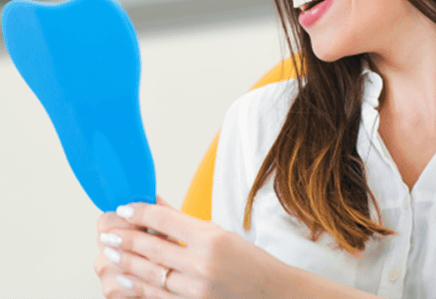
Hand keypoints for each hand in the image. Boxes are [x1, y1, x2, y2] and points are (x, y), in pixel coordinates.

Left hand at [94, 195, 289, 298]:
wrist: (269, 292)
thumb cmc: (246, 258)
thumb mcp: (217, 232)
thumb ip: (183, 221)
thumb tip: (156, 205)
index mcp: (210, 238)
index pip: (165, 219)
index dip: (141, 212)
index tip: (124, 208)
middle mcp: (202, 263)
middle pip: (152, 247)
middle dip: (125, 238)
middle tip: (106, 231)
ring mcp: (196, 288)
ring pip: (150, 273)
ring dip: (126, 262)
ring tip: (111, 252)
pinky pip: (158, 295)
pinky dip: (139, 286)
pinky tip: (126, 277)